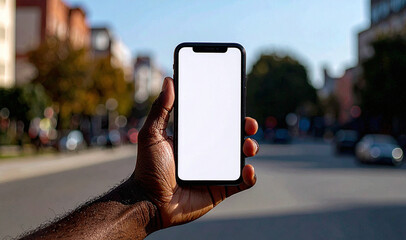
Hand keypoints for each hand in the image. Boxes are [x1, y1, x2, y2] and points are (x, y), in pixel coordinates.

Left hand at [133, 77, 258, 228]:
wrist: (149, 201)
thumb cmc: (148, 168)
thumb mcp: (152, 134)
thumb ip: (161, 109)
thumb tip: (168, 81)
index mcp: (196, 139)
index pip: (218, 122)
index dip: (230, 112)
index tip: (237, 101)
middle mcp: (209, 153)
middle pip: (235, 137)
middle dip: (247, 128)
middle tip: (249, 124)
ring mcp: (217, 171)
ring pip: (242, 157)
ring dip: (251, 148)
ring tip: (248, 146)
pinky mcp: (221, 189)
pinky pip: (242, 182)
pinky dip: (250, 176)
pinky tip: (247, 169)